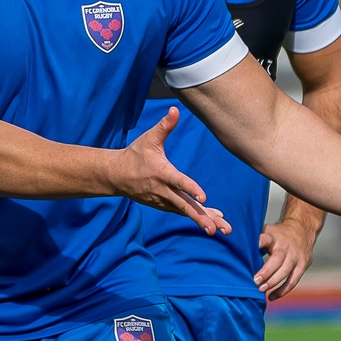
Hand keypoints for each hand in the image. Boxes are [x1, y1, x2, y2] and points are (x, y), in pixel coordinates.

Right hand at [112, 107, 228, 235]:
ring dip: (204, 221)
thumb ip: (164, 125)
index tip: (204, 198)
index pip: (179, 182)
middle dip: (201, 218)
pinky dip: (198, 217)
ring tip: (223, 231)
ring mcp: (163, 201)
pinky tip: (215, 222)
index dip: (191, 189)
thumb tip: (175, 109)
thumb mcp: (149, 138)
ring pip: (186, 212)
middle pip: (185, 206)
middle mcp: (163, 191)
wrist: (117, 175)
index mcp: (161, 173)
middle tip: (216, 229)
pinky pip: (183, 212)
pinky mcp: (164, 205)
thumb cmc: (135, 154)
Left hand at [255, 217, 318, 299]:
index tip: (253, 249)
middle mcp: (286, 246)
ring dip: (273, 283)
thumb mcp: (267, 231)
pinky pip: (293, 281)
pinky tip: (271, 296)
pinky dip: (282, 291)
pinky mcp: (303, 265)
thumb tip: (232, 246)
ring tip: (261, 290)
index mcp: (273, 237)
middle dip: (266, 272)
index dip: (259, 243)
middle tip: (255, 281)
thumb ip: (254, 239)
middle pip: (277, 260)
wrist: (302, 229)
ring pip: (286, 272)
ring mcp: (296, 256)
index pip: (265, 239)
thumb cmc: (277, 235)